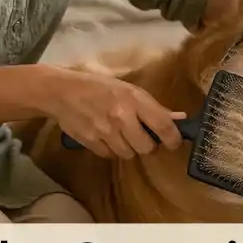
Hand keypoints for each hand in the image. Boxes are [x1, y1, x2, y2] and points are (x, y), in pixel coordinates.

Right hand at [42, 68, 184, 159]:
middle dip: (148, 145)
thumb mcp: (128, 90)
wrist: (62, 92)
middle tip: (143, 137)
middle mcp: (122, 117)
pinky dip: (111, 150)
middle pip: (147, 148)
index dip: (173, 139)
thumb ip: (154, 107)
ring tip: (121, 134)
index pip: (163, 125)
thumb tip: (180, 119)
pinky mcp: (91, 143)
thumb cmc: (99, 87)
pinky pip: (110, 156)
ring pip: (129, 155)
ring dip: (128, 148)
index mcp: (134, 99)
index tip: (173, 142)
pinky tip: (106, 136)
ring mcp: (105, 132)